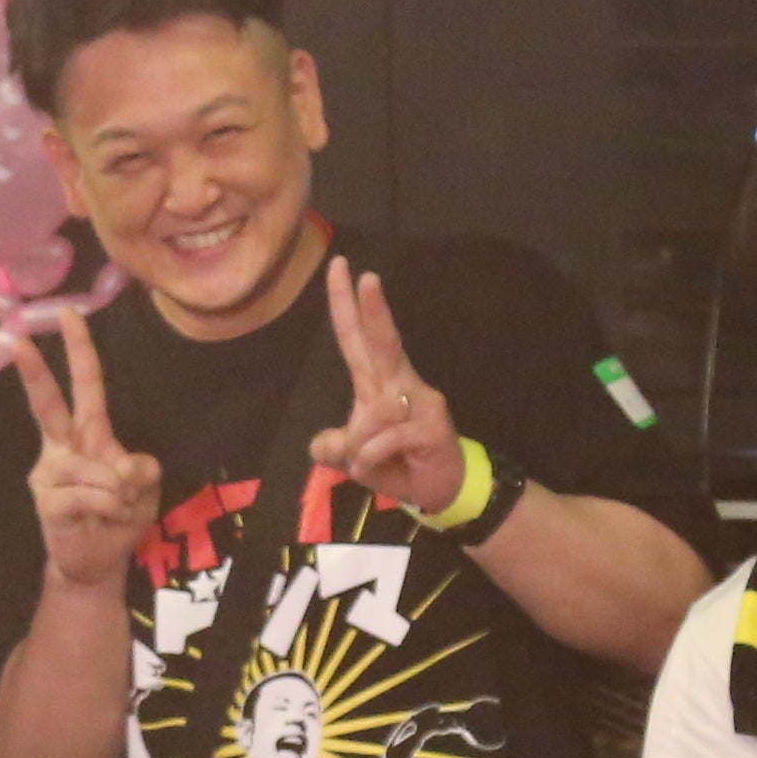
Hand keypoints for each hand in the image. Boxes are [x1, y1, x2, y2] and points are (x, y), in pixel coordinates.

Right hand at [23, 313, 166, 595]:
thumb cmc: (118, 517)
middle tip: (15, 339)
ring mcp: (49, 471)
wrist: (97, 561)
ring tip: (114, 509)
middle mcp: (62, 445)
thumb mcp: (146, 488)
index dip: (80, 349)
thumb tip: (122, 466)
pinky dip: (106, 507)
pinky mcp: (45, 499)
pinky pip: (86, 494)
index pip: (85, 384)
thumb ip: (142, 469)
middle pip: (49, 403)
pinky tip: (99, 518)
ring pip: (91, 467)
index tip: (71, 313)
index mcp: (89, 433)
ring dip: (117, 492)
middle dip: (34, 372)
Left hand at [305, 258, 466, 519]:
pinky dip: (372, 458)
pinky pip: (387, 439)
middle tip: (367, 277)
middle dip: (374, 311)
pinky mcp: (433, 426)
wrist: (437, 491)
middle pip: (383, 342)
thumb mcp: (353, 458)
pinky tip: (375, 467)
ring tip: (366, 463)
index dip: (346, 305)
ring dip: (359, 446)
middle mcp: (400, 383)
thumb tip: (319, 445)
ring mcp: (421, 402)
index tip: (338, 266)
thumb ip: (333, 447)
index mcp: (377, 382)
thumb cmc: (395, 464)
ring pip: (375, 412)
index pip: (356, 337)